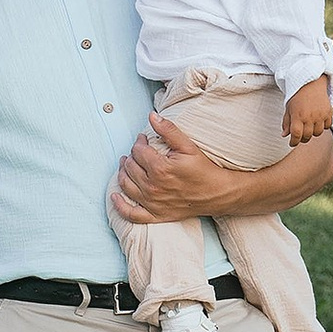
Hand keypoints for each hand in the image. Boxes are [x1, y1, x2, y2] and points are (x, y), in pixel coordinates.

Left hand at [114, 113, 238, 223]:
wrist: (218, 193)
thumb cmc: (204, 170)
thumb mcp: (188, 146)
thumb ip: (169, 130)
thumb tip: (151, 117)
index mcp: (160, 168)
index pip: (138, 151)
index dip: (139, 142)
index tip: (144, 139)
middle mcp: (153, 187)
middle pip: (130, 167)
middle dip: (131, 155)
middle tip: (138, 151)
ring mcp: (152, 203)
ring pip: (126, 186)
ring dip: (122, 173)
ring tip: (125, 165)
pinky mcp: (156, 215)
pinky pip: (131, 214)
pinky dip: (120, 206)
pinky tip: (114, 197)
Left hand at [283, 78, 332, 145]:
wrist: (310, 82)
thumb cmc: (296, 96)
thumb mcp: (288, 108)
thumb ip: (286, 122)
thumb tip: (284, 135)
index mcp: (298, 115)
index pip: (296, 135)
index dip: (293, 142)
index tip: (291, 143)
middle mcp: (309, 116)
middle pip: (307, 136)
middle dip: (302, 138)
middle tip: (300, 136)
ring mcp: (320, 115)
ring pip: (318, 133)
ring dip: (313, 133)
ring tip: (309, 127)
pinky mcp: (328, 112)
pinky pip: (327, 126)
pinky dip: (322, 126)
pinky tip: (317, 122)